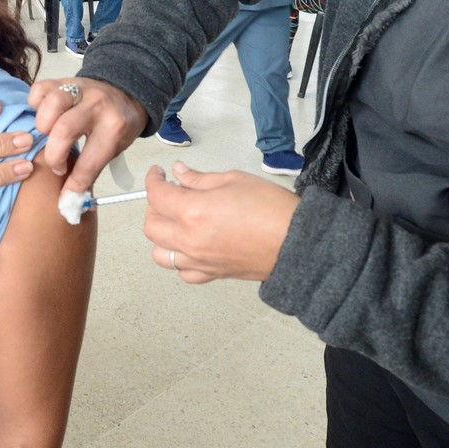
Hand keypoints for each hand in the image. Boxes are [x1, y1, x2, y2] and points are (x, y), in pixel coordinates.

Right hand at [28, 77, 145, 192]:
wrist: (125, 92)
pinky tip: (44, 116)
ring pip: (51, 103)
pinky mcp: (63, 80)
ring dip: (43, 125)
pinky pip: (40, 89)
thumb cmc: (118, 125)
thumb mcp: (115, 149)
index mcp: (115, 127)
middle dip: (54, 155)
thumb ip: (91, 170)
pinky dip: (35, 104)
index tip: (66, 196)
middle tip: (58, 164)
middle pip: (64, 130)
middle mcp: (97, 105)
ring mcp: (79, 88)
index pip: (90, 162)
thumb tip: (69, 201)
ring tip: (48, 136)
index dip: (75, 184)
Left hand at [144, 162, 299, 282]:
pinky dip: (179, 260)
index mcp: (193, 212)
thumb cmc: (271, 208)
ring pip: (160, 253)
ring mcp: (198, 260)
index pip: (157, 195)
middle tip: (169, 193)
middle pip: (151, 226)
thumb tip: (179, 173)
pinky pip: (182, 272)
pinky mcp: (211, 274)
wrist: (297, 243)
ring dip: (161, 235)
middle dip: (154, 206)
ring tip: (176, 221)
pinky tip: (189, 246)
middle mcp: (189, 240)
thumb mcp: (234, 180)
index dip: (153, 180)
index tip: (159, 173)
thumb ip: (199, 178)